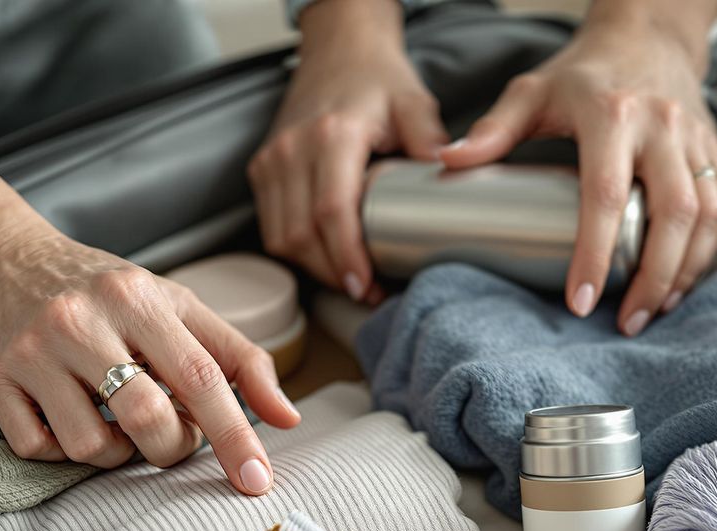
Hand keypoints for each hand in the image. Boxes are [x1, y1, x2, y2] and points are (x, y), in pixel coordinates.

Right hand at [0, 146, 299, 494]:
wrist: (0, 259)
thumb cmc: (106, 292)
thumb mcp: (176, 305)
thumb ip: (239, 357)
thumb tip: (288, 418)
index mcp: (137, 298)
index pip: (200, 375)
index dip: (234, 433)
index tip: (256, 479)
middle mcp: (81, 320)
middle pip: (146, 418)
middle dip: (171, 448)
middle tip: (170, 435)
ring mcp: (32, 351)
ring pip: (90, 445)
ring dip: (115, 452)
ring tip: (115, 420)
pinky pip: (38, 449)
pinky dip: (63, 450)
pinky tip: (70, 416)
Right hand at [248, 0, 447, 301]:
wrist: (339, 51)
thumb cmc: (378, 80)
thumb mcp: (414, 105)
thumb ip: (431, 142)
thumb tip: (454, 181)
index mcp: (332, 135)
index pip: (332, 211)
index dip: (347, 257)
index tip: (366, 286)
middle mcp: (293, 149)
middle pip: (303, 234)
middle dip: (334, 273)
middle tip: (369, 293)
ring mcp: (271, 160)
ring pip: (282, 238)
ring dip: (315, 268)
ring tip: (351, 281)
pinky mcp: (262, 170)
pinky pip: (272, 228)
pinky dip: (298, 252)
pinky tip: (327, 260)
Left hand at [439, 0, 716, 334]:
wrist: (648, 35)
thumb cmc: (582, 72)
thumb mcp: (531, 92)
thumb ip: (492, 130)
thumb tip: (446, 164)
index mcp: (612, 116)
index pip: (606, 196)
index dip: (595, 254)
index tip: (581, 301)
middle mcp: (661, 127)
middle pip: (671, 215)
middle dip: (653, 278)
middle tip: (626, 323)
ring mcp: (695, 140)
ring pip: (705, 216)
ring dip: (684, 272)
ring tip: (653, 311)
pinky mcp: (715, 152)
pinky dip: (706, 252)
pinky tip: (680, 282)